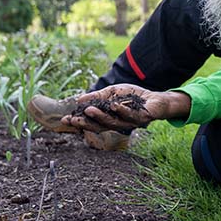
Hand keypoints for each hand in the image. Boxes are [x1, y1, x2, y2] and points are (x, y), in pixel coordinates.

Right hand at [60, 85, 189, 132]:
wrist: (155, 98)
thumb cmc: (132, 96)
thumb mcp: (112, 93)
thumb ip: (97, 97)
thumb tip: (79, 100)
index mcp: (110, 119)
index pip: (92, 123)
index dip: (80, 122)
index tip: (65, 120)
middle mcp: (118, 124)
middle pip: (100, 127)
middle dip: (86, 123)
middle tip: (74, 120)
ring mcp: (130, 123)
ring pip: (113, 123)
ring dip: (101, 117)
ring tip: (90, 110)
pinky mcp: (142, 119)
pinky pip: (131, 116)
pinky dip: (122, 111)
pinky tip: (114, 105)